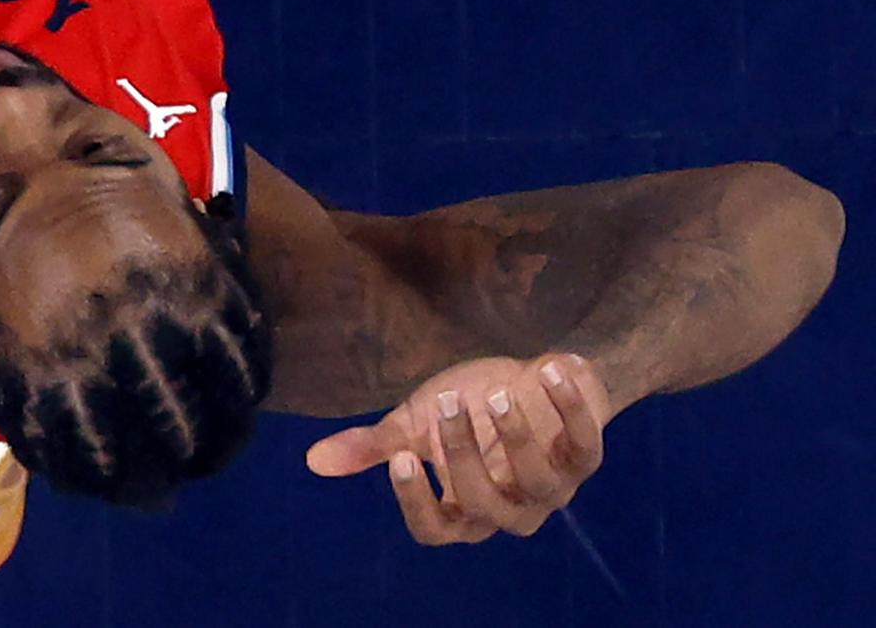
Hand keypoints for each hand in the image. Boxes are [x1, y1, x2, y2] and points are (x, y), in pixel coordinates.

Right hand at [305, 353, 613, 544]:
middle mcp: (511, 509)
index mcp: (464, 508)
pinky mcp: (585, 458)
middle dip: (462, 454)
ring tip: (493, 393)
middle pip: (484, 506)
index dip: (419, 503)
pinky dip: (569, 407)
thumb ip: (375, 446)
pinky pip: (586, 443)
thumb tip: (313, 460)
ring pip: (535, 480)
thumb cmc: (471, 411)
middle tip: (446, 405)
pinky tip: (545, 367)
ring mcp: (552, 489)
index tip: (403, 457)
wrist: (531, 383)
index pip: (437, 530)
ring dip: (514, 436)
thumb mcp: (418, 425)